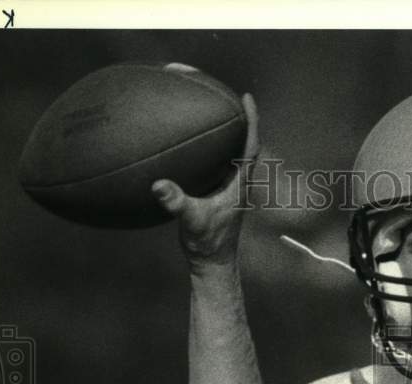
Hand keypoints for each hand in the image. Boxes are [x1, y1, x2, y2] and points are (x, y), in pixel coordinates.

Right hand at [152, 93, 259, 268]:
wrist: (213, 264)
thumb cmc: (208, 244)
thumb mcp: (192, 221)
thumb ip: (178, 203)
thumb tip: (160, 186)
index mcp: (239, 183)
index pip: (250, 146)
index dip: (251, 120)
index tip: (247, 97)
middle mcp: (238, 181)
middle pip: (242, 141)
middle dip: (235, 116)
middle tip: (220, 91)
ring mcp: (229, 187)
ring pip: (229, 151)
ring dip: (222, 130)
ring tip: (204, 106)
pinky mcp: (218, 193)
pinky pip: (215, 162)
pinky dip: (206, 147)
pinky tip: (188, 140)